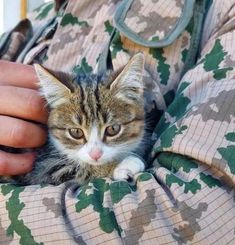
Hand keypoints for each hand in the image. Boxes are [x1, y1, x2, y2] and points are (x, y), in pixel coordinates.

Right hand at [0, 61, 47, 175]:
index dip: (53, 94)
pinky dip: (22, 163)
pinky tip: (28, 160)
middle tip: (49, 124)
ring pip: (20, 133)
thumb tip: (56, 87)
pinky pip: (3, 162)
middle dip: (49, 118)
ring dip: (37, 140)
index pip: (34, 79)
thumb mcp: (3, 83)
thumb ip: (22, 81)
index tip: (56, 104)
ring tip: (37, 140)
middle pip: (33, 106)